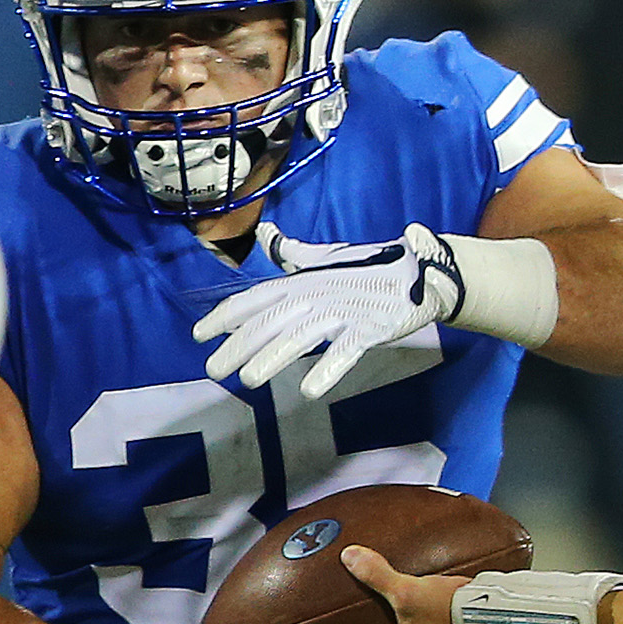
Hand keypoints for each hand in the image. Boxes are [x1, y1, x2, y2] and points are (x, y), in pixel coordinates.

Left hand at [194, 222, 463, 398]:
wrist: (422, 270)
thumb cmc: (370, 267)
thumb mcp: (327, 257)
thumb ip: (293, 252)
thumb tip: (266, 233)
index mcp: (303, 280)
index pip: (256, 298)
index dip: (225, 316)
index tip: (199, 335)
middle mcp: (317, 293)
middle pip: (270, 322)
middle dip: (238, 346)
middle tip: (213, 371)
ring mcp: (344, 311)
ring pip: (300, 336)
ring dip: (273, 358)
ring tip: (249, 380)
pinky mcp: (371, 328)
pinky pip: (346, 350)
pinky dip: (328, 368)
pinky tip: (309, 390)